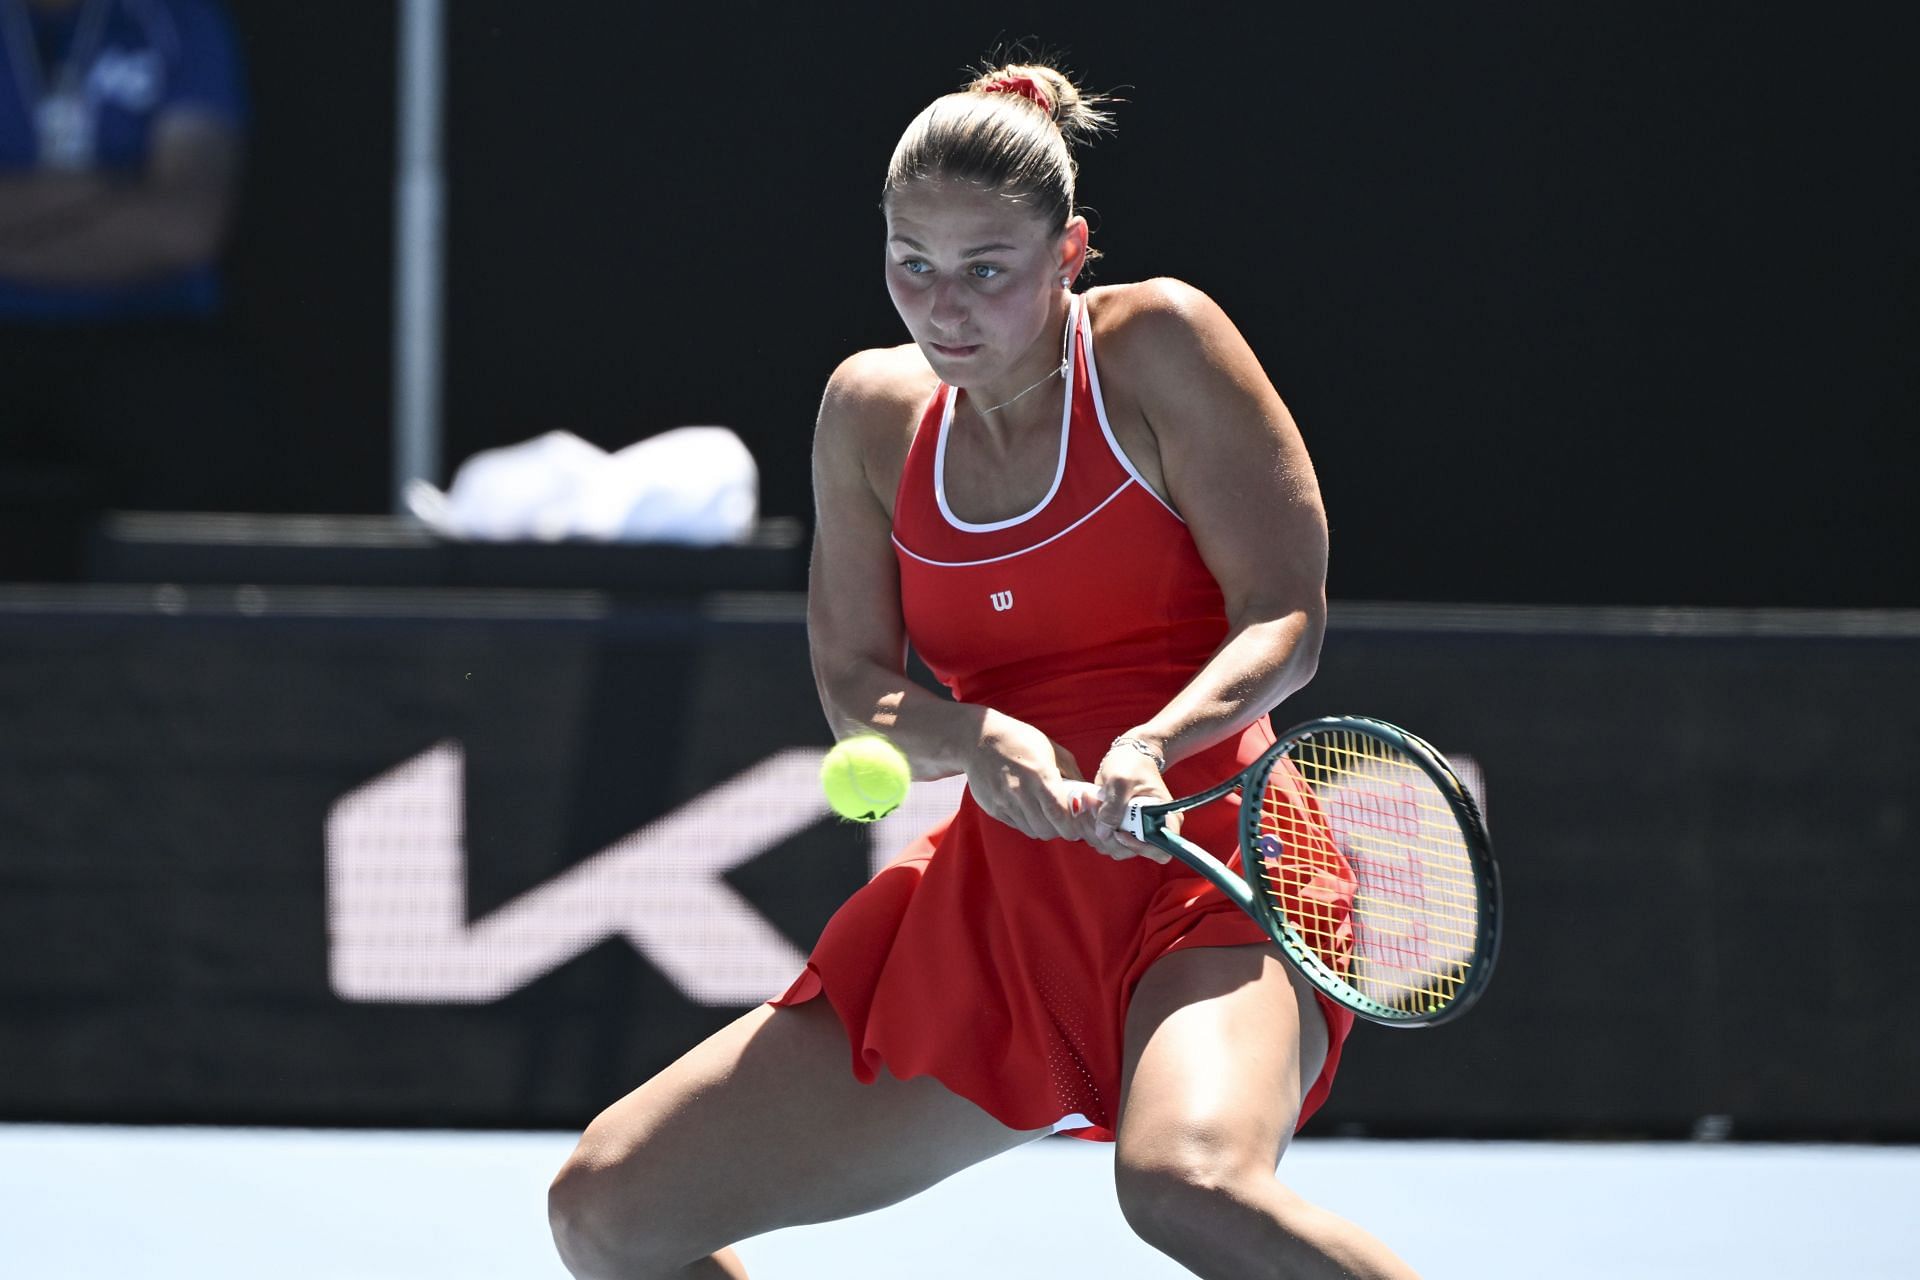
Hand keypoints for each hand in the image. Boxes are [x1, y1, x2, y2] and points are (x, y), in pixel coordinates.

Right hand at [964, 710, 1086, 842]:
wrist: (978, 738)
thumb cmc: (1020, 740)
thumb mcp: (1051, 749)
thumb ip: (1072, 772)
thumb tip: (1087, 793)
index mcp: (1039, 775)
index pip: (1058, 815)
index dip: (1071, 827)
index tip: (1078, 826)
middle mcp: (1020, 792)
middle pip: (1046, 829)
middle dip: (1060, 830)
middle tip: (1065, 823)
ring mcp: (1004, 802)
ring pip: (1031, 830)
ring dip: (1044, 828)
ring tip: (1047, 816)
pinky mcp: (993, 808)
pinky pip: (1016, 825)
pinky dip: (1027, 823)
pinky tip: (1030, 809)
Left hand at [1063, 738, 1176, 863]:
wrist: (1128, 755)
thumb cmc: (1131, 764)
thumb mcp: (1121, 781)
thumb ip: (1113, 808)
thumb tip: (1103, 834)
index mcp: (1166, 819)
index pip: (1160, 851)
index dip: (1139, 848)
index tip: (1120, 832)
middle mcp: (1153, 830)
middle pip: (1131, 852)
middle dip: (1108, 835)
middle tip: (1095, 810)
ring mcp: (1135, 831)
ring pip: (1114, 847)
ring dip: (1097, 830)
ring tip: (1091, 803)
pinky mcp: (1120, 828)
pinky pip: (1105, 839)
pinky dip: (1093, 828)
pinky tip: (1090, 807)